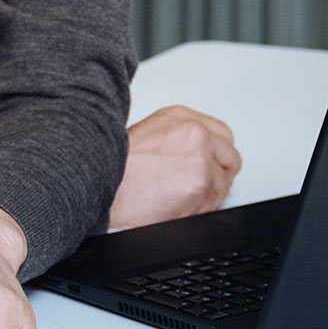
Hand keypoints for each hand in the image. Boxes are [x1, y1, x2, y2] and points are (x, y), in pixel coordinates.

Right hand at [109, 104, 242, 229]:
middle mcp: (195, 133)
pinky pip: (213, 205)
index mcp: (182, 118)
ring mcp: (201, 159)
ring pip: (223, 185)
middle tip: (195, 187)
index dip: (217, 156)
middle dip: (217, 176)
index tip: (209, 166)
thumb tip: (201, 156)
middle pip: (230, 158)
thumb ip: (181, 139)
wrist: (96, 182)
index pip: (222, 135)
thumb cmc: (115, 165)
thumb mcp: (150, 135)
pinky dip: (197, 210)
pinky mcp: (200, 186)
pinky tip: (174, 206)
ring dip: (205, 196)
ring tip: (174, 198)